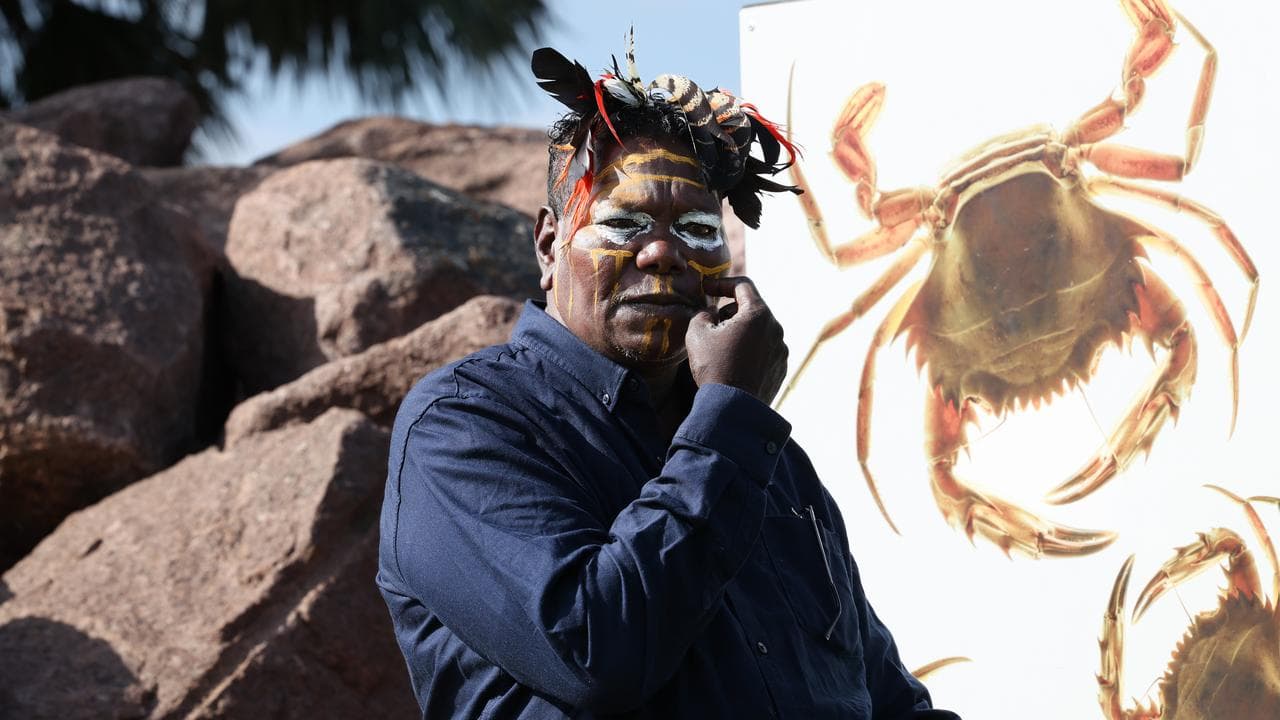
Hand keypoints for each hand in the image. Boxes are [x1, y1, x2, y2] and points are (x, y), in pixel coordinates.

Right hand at [685, 277, 787, 403]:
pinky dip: (750, 349)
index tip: (706, 288)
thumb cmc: (714, 368)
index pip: (742, 286)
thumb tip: (711, 314)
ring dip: (741, 331)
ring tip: (721, 347)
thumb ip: (703, 314)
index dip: (721, 283)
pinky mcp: (781, 368)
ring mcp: (781, 349)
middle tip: (711, 323)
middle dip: (730, 311)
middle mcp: (776, 329)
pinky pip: (764, 349)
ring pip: (759, 330)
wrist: (733, 409)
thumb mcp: (697, 333)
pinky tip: (733, 363)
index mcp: (758, 315)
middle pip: (752, 308)